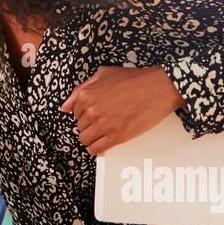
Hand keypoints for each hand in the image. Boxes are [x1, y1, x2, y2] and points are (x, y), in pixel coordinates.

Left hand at [59, 66, 184, 155]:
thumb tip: (65, 107)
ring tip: (102, 133)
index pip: (74, 113)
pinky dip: (97, 149)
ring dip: (91, 138)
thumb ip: (81, 89)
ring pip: (85, 140)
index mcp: (86, 95)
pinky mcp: (116, 137)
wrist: (157, 88)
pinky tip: (102, 145)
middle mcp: (91, 111)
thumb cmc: (133, 79)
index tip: (94, 113)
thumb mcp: (103, 75)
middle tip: (102, 121)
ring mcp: (103, 125)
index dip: (84, 113)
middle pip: (80, 127)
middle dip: (89, 125)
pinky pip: (97, 149)